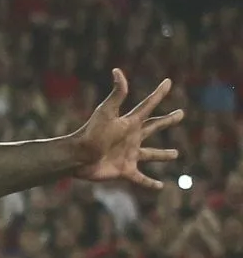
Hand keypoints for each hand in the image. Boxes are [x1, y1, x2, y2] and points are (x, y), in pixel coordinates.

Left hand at [73, 69, 183, 188]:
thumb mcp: (106, 111)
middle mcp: (131, 137)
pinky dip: (151, 183)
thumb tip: (118, 70)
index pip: (147, 106)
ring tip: (176, 154)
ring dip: (163, 155)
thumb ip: (117, 93)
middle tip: (180, 114)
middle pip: (154, 127)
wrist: (78, 156)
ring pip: (151, 154)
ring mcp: (129, 154)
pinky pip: (141, 178)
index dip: (158, 94)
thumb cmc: (91, 133)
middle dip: (167, 121)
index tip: (168, 82)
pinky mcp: (125, 170)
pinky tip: (161, 187)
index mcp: (129, 123)